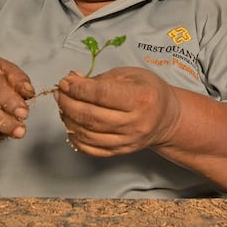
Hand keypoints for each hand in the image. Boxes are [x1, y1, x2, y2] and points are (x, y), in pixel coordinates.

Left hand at [55, 67, 180, 155]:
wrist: (166, 118)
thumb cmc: (148, 91)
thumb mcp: (130, 75)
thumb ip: (100, 79)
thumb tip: (71, 80)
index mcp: (141, 98)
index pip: (101, 94)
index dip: (78, 88)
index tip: (65, 82)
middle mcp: (136, 122)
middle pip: (91, 116)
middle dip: (68, 103)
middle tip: (60, 93)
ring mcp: (128, 140)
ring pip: (88, 134)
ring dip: (68, 119)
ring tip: (64, 106)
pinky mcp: (121, 151)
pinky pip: (91, 149)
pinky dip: (75, 138)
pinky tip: (72, 125)